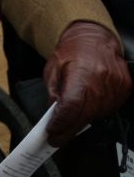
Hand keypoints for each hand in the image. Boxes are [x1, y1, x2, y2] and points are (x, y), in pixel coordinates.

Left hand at [43, 21, 131, 145]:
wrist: (94, 39)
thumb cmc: (72, 51)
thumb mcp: (53, 68)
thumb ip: (52, 91)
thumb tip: (52, 112)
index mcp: (81, 74)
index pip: (71, 106)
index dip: (61, 122)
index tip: (51, 131)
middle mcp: (101, 82)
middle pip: (84, 115)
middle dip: (68, 130)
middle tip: (56, 138)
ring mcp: (116, 86)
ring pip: (97, 115)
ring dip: (81, 121)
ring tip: (68, 123)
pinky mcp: (125, 88)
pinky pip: (109, 108)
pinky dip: (95, 113)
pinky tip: (85, 110)